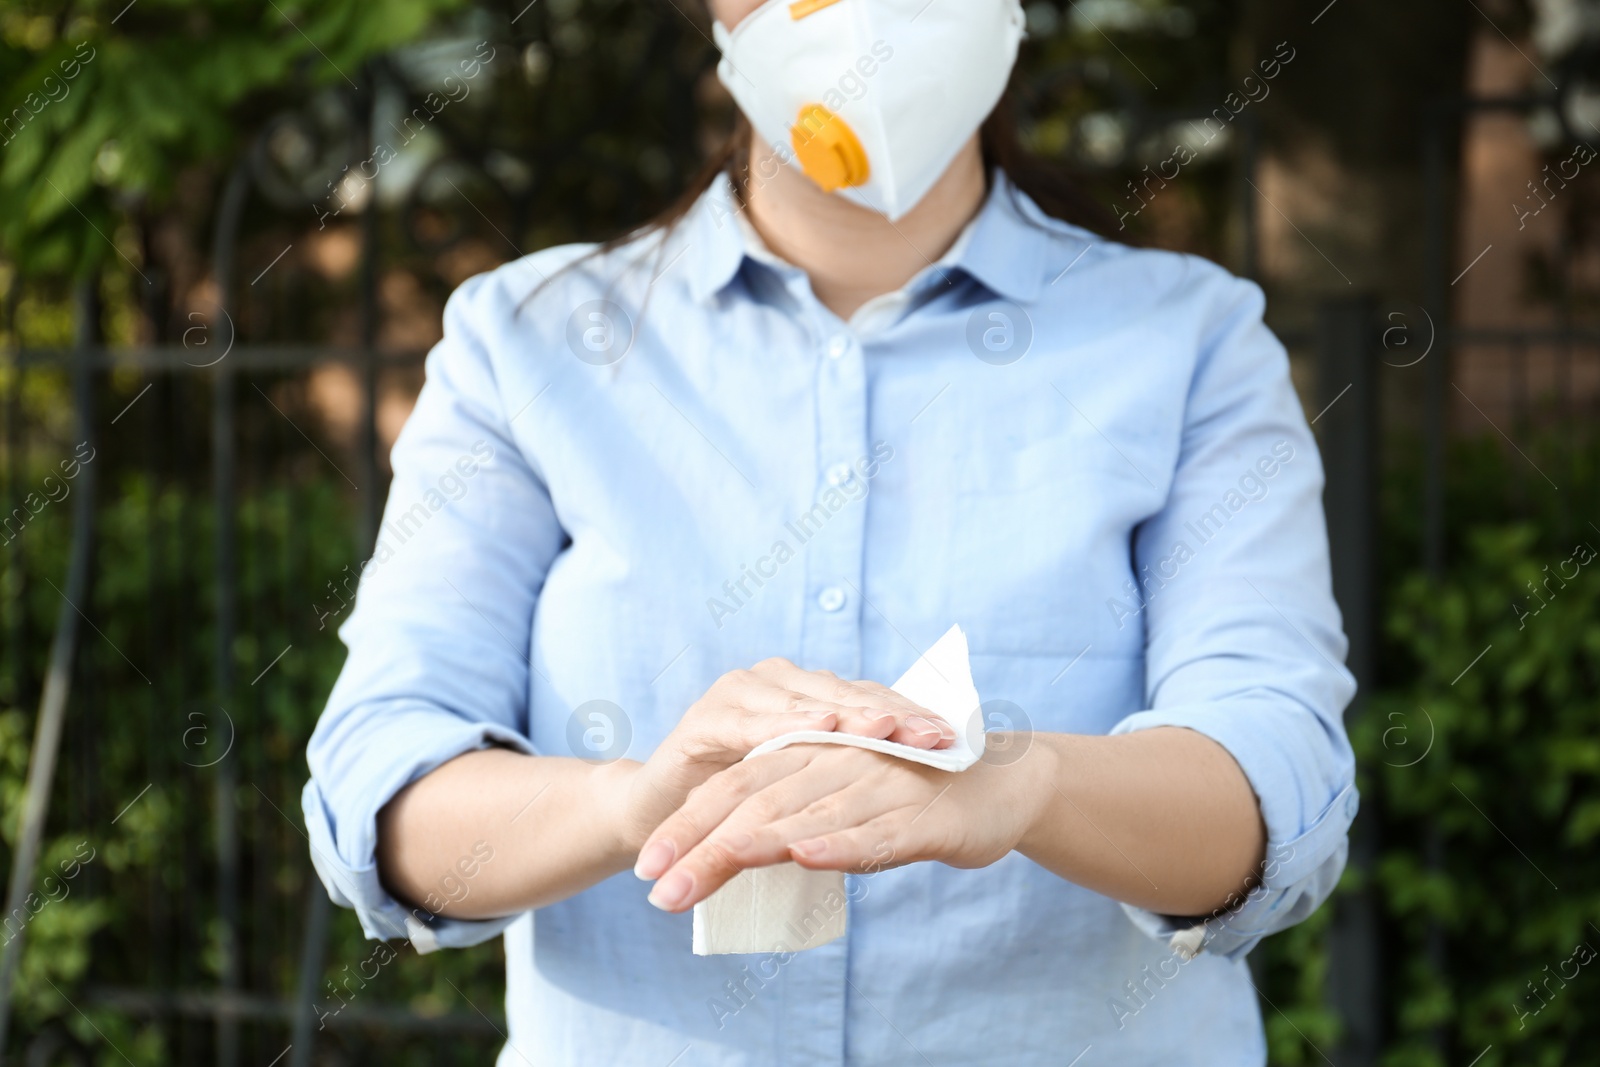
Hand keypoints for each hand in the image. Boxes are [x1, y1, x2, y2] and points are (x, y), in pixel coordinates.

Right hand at [612, 661, 955, 855]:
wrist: (658, 815)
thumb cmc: (741, 802)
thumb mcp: (804, 786)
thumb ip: (847, 773)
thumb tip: (925, 777)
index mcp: (807, 693)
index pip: (869, 701)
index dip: (912, 717)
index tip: (957, 738)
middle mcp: (776, 682)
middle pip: (846, 695)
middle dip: (892, 716)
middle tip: (933, 736)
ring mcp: (740, 694)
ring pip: (805, 702)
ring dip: (848, 715)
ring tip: (888, 729)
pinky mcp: (706, 718)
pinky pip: (752, 722)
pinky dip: (786, 725)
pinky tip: (817, 727)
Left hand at [632, 737, 1051, 911]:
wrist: (1008, 782)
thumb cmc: (917, 797)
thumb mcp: (845, 805)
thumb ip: (797, 821)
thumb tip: (734, 857)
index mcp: (814, 755)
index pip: (738, 786)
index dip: (689, 824)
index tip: (645, 868)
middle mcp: (838, 761)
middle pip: (754, 800)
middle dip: (699, 845)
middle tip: (655, 888)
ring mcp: (879, 786)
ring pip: (803, 816)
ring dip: (747, 850)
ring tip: (699, 878)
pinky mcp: (921, 816)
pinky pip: (874, 832)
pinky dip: (839, 843)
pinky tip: (804, 856)